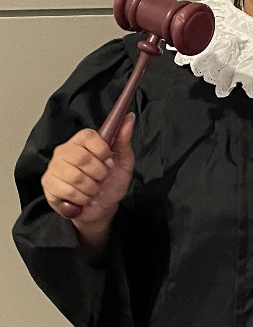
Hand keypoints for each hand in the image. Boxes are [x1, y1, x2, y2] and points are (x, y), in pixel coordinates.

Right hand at [41, 114, 134, 241]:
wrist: (101, 209)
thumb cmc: (110, 184)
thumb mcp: (122, 163)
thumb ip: (123, 141)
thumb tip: (129, 117)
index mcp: (81, 141)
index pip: (88, 136)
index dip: (102, 151)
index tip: (109, 162)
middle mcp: (64, 151)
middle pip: (82, 158)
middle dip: (99, 173)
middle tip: (101, 178)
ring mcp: (54, 167)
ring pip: (76, 177)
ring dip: (91, 188)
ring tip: (92, 189)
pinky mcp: (49, 184)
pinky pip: (69, 191)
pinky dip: (82, 198)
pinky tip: (83, 197)